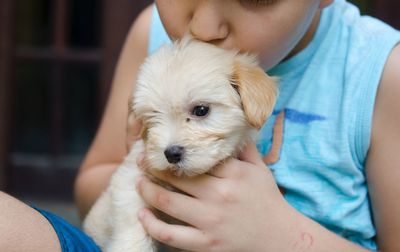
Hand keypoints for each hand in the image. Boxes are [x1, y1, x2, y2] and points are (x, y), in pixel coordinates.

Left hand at [135, 141, 302, 250]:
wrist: (279, 237)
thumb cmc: (267, 200)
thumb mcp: (260, 169)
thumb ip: (244, 148)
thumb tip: (230, 127)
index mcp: (233, 174)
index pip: (197, 157)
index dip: (176, 151)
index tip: (161, 146)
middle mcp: (219, 195)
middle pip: (177, 177)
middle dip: (154, 167)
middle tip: (142, 161)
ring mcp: (210, 220)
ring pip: (167, 202)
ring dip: (147, 190)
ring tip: (139, 182)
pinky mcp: (205, 243)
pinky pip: (171, 234)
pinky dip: (151, 224)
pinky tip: (142, 214)